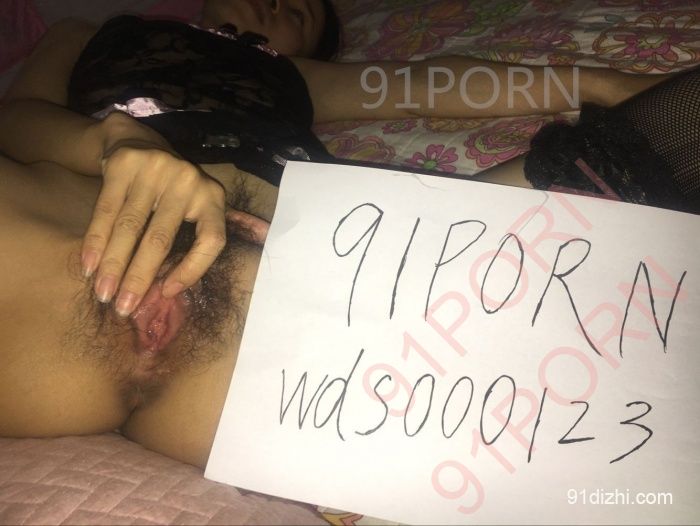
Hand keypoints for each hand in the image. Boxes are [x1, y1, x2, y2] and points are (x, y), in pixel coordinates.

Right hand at [81, 141, 227, 316]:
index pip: (211, 241)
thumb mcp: (190, 208)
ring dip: (113, 265)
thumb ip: (187, 241)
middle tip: (123, 307)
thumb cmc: (169, 190)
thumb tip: (166, 293)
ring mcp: (156, 169)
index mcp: (213, 198)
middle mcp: (188, 180)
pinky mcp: (124, 164)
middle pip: (161, 239)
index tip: (168, 293)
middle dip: (139, 277)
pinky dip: (96, 241)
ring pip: (130, 227)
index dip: (192, 271)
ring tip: (103, 293)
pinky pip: (106, 210)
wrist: (136, 140)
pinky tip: (89, 265)